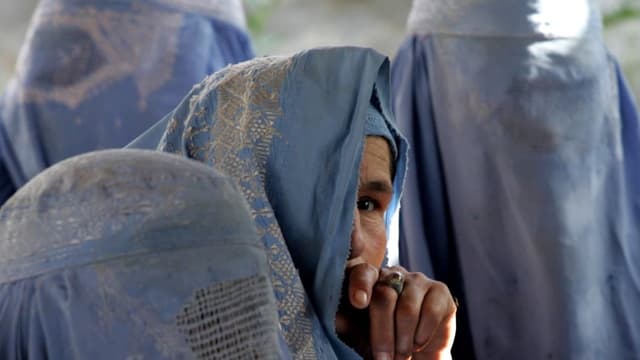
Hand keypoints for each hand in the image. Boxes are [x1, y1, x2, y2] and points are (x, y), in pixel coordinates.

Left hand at [335, 260, 456, 359]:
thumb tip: (338, 318)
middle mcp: (393, 274)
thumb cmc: (383, 342)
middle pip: (385, 297)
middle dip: (383, 334)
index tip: (358, 302)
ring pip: (407, 308)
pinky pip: (430, 312)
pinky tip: (418, 343)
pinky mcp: (440, 291)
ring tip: (402, 355)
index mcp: (369, 279)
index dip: (360, 285)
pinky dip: (422, 334)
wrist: (415, 356)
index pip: (363, 273)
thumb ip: (349, 325)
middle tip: (384, 359)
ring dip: (403, 339)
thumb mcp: (361, 336)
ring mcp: (418, 280)